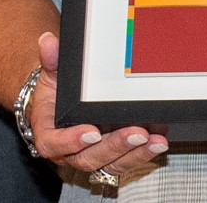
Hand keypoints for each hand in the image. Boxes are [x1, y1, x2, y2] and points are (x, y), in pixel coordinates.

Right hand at [27, 31, 166, 184]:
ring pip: (111, 163)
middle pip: (89, 157)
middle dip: (116, 146)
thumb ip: (51, 60)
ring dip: (135, 154)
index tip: (91, 133)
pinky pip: (126, 160)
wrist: (62, 103)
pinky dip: (143, 152)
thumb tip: (48, 42)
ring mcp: (92, 156)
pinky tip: (159, 139)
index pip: (54, 144)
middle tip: (137, 133)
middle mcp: (70, 151)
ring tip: (155, 142)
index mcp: (49, 134)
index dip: (71, 142)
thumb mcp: (52, 74)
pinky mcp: (111, 157)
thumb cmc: (56, 91)